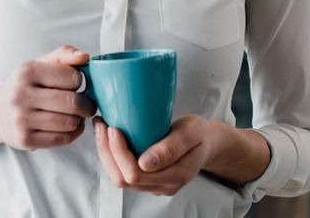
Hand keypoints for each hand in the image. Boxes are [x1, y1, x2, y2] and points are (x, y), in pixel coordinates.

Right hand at [0, 45, 97, 150]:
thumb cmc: (23, 86)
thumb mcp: (38, 65)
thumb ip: (63, 55)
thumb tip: (85, 57)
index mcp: (27, 72)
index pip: (72, 77)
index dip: (80, 81)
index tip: (77, 84)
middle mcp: (21, 95)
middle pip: (72, 103)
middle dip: (86, 105)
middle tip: (87, 104)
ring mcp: (21, 119)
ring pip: (69, 123)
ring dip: (79, 120)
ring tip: (76, 115)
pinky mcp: (25, 140)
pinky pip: (62, 139)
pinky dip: (73, 133)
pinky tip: (68, 126)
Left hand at [93, 114, 214, 196]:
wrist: (207, 143)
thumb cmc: (199, 134)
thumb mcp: (190, 132)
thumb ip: (171, 147)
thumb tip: (145, 163)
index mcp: (175, 175)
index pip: (135, 173)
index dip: (119, 152)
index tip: (114, 128)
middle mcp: (163, 185)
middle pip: (123, 178)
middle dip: (107, 152)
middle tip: (102, 124)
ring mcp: (154, 185)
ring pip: (120, 178)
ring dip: (106, 154)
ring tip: (102, 127)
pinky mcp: (147, 179)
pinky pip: (123, 173)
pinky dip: (112, 156)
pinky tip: (109, 137)